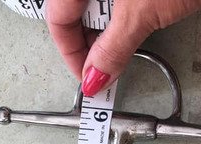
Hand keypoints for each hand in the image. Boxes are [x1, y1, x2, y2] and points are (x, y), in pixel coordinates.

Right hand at [46, 0, 200, 94]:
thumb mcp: (142, 14)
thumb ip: (114, 49)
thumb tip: (96, 76)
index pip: (57, 19)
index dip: (71, 54)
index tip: (90, 78)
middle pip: (71, 9)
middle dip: (88, 41)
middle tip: (107, 65)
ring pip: (92, 1)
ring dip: (105, 26)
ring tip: (126, 40)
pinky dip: (120, 10)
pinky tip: (136, 17)